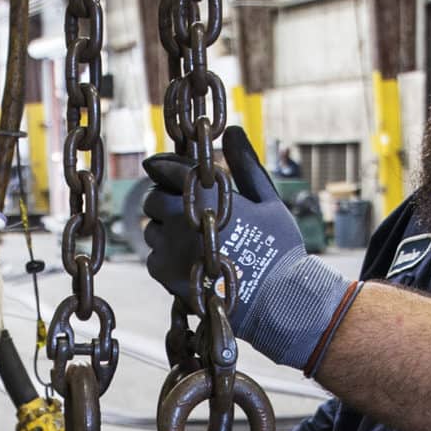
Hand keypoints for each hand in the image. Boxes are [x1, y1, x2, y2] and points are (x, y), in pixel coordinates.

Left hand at [141, 126, 356, 373]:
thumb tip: (234, 130)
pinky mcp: (165, 275)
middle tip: (185, 212)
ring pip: (152, 231)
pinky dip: (166, 259)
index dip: (165, 168)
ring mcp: (170, 246)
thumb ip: (245, 164)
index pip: (167, 168)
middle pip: (153, 200)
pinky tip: (189, 263)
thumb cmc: (277, 248)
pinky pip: (154, 258)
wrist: (276, 300)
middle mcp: (180, 216)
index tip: (165, 171)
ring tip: (190, 242)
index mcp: (204, 192)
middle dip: (165, 202)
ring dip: (165, 232)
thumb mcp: (267, 200)